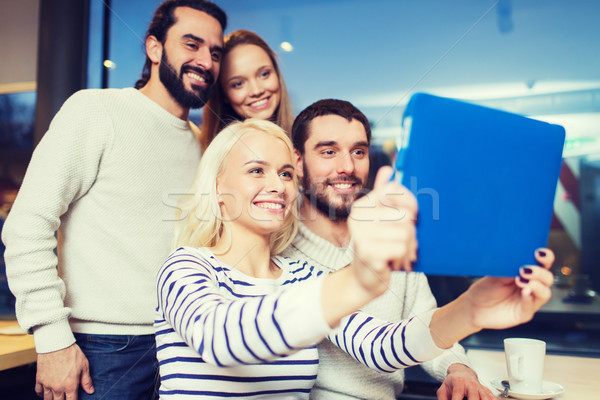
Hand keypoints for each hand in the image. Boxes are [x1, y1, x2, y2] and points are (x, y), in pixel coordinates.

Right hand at [35, 343, 93, 399]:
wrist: (56, 344)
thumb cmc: (71, 353)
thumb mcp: (84, 365)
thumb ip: (86, 380)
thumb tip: (90, 391)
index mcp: (70, 385)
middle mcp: (58, 387)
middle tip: (64, 398)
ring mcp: (47, 384)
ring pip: (47, 399)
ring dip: (52, 399)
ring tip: (56, 397)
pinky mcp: (39, 379)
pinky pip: (39, 392)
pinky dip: (41, 394)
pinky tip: (45, 394)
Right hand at [348, 166, 417, 295]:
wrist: (365, 278)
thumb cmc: (378, 246)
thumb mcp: (380, 219)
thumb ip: (383, 194)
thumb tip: (388, 169)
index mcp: (362, 206)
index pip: (393, 190)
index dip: (409, 202)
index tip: (412, 215)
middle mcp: (357, 217)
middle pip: (404, 215)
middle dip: (410, 232)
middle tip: (400, 242)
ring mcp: (360, 235)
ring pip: (405, 233)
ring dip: (408, 247)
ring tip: (396, 253)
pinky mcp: (367, 252)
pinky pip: (401, 248)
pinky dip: (403, 258)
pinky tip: (393, 262)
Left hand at [436, 363, 495, 399]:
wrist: (462, 373)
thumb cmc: (453, 382)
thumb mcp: (444, 388)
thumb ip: (442, 398)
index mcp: (459, 382)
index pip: (458, 393)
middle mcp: (471, 384)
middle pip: (474, 396)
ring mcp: (479, 387)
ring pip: (485, 397)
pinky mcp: (486, 391)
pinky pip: (492, 396)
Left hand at [466, 249, 554, 330]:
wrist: (474, 306)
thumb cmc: (486, 288)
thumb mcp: (497, 273)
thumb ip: (510, 266)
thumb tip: (520, 257)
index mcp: (528, 273)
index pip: (543, 264)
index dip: (546, 258)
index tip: (539, 253)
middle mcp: (532, 286)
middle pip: (548, 278)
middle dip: (539, 272)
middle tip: (524, 269)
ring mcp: (529, 300)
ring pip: (545, 293)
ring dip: (536, 285)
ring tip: (521, 280)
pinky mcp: (524, 313)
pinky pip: (531, 306)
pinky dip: (529, 298)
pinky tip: (524, 291)